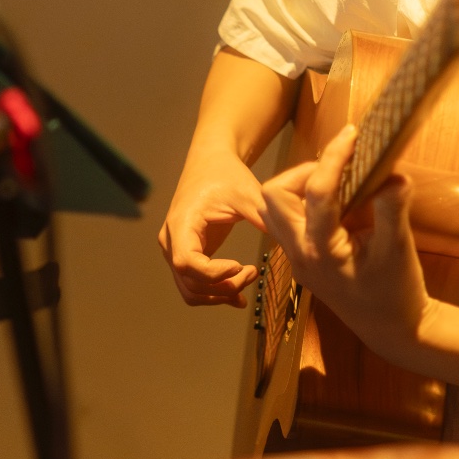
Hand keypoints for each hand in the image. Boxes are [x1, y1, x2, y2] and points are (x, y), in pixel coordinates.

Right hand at [159, 148, 263, 306]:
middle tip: (253, 273)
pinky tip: (239, 295)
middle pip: (190, 282)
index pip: (187, 262)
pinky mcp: (187, 255)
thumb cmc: (225, 175)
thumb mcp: (246, 192)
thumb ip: (262, 216)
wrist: (210, 164)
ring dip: (220, 294)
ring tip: (248, 279)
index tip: (240, 266)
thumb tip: (287, 241)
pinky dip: (215, 294)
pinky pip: (195, 285)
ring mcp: (175, 250)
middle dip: (223, 286)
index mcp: (181, 222)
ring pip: (191, 290)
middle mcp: (171, 240)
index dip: (213, 274)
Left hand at [259, 125, 433, 356]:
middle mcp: (299, 253)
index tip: (352, 134)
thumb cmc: (397, 292)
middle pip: (273, 196)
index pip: (317, 192)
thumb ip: (392, 208)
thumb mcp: (398, 249)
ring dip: (298, 186)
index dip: (334, 157)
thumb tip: (393, 173)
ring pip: (273, 209)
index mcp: (321, 250)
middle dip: (302, 171)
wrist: (392, 329)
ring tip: (335, 180)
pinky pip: (286, 221)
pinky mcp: (303, 259)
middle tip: (339, 166)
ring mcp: (297, 257)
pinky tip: (335, 201)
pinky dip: (303, 202)